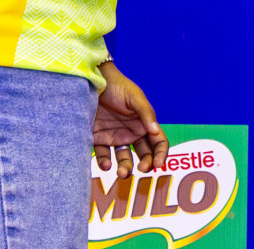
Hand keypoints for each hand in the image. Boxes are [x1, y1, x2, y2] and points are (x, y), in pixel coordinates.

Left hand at [93, 61, 167, 178]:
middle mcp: (132, 133)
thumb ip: (145, 113)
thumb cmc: (117, 85)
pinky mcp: (99, 140)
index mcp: (144, 124)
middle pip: (144, 155)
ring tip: (122, 173)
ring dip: (125, 169)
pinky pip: (103, 156)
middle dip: (145, 165)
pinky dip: (105, 163)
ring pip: (124, 160)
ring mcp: (115, 138)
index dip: (161, 155)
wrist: (92, 81)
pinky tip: (106, 164)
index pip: (158, 143)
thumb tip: (155, 132)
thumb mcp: (134, 96)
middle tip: (141, 169)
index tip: (158, 165)